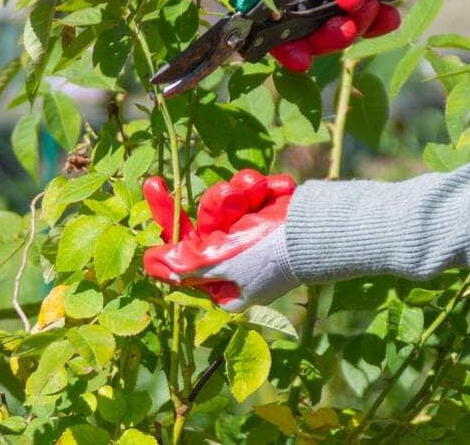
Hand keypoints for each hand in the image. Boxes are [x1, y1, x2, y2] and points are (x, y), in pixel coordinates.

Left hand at [142, 169, 299, 312]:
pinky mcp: (271, 211)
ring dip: (243, 193)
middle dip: (219, 204)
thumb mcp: (221, 262)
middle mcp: (237, 260)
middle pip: (206, 220)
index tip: (154, 185)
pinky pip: (252, 189)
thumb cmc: (269, 254)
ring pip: (227, 198)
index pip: (183, 252)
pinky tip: (278, 193)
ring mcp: (254, 233)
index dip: (168, 220)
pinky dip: (266, 188)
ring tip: (258, 194)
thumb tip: (150, 264)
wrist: (320, 228)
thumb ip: (185, 263)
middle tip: (230, 195)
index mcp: (224, 283)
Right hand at [269, 0, 412, 71]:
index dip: (277, 40)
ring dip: (358, 27)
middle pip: (302, 27)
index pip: (268, 8)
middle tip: (354, 25)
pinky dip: (377, 21)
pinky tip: (390, 13)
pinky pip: (361, 16)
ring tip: (379, 8)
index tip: (302, 58)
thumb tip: (346, 4)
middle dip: (329, 35)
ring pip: (333, 26)